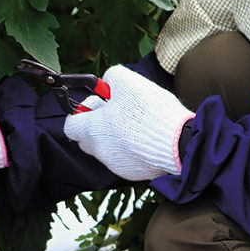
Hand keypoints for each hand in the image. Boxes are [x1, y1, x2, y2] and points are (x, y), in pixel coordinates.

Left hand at [63, 65, 193, 180]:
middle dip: (99, 123)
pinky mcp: (133, 173)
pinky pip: (125, 158)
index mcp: (92, 130)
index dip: (83, 111)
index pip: (71, 126)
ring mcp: (116, 164)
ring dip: (116, 135)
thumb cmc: (150, 111)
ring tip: (137, 123)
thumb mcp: (128, 81)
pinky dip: (131, 148)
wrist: (178, 143)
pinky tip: (147, 137)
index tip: (99, 103)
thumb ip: (112, 77)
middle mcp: (100, 150)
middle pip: (88, 138)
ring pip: (107, 148)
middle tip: (119, 111)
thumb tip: (107, 82)